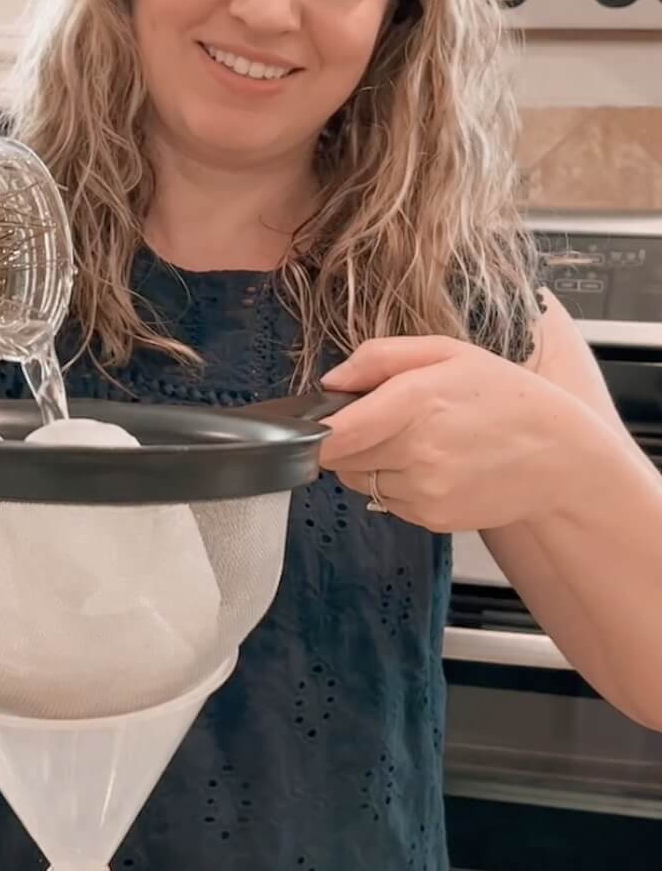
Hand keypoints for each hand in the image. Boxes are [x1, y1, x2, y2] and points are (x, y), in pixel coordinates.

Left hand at [319, 336, 597, 531]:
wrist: (560, 455)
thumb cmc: (505, 396)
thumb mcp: (447, 352)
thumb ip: (379, 358)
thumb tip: (329, 382)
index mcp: (415, 402)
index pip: (331, 433)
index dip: (312, 430)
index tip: (310, 423)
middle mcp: (416, 452)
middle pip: (338, 458)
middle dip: (348, 439)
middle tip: (387, 420)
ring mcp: (424, 491)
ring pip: (360, 481)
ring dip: (373, 463)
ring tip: (420, 441)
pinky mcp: (432, 518)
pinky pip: (387, 501)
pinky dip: (398, 485)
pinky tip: (436, 465)